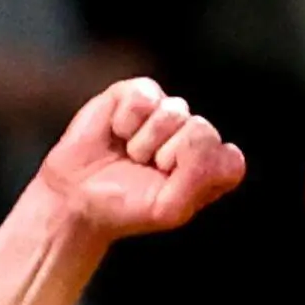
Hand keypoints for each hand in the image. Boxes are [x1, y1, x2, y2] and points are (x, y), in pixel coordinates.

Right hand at [35, 78, 246, 245]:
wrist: (75, 199)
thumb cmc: (124, 207)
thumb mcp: (169, 209)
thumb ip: (200, 177)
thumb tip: (199, 133)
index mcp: (209, 168)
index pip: (229, 161)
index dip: (197, 173)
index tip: (169, 188)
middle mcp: (192, 136)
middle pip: (203, 131)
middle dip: (167, 155)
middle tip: (144, 170)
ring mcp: (166, 113)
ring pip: (174, 111)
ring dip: (144, 141)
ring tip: (129, 154)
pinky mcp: (138, 95)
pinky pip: (145, 96)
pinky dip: (126, 119)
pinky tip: (117, 133)